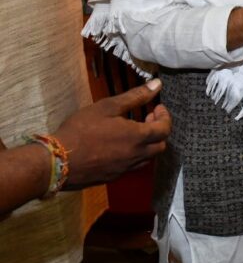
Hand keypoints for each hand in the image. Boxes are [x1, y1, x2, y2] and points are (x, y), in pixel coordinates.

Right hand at [56, 79, 170, 188]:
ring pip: (148, 158)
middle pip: (160, 145)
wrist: (57, 161)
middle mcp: (135, 156)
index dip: (165, 117)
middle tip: (146, 118)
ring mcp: (124, 169)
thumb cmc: (82, 129)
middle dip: (159, 130)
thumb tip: (158, 84)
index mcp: (137, 137)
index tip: (157, 107)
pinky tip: (121, 145)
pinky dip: (136, 154)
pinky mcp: (113, 177)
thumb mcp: (108, 107)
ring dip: (148, 143)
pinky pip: (133, 166)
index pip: (165, 129)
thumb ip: (135, 96)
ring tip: (135, 130)